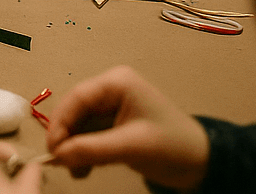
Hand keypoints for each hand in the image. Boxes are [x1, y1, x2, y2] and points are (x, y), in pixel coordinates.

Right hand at [45, 66, 208, 188]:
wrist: (202, 164)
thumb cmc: (173, 146)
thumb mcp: (132, 147)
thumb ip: (93, 149)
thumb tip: (57, 156)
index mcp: (117, 83)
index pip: (77, 98)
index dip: (60, 123)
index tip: (53, 149)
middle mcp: (111, 89)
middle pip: (75, 111)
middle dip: (68, 138)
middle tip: (60, 163)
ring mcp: (112, 106)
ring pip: (80, 125)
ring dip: (75, 148)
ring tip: (77, 171)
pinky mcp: (113, 124)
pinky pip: (89, 135)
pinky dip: (84, 152)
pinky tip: (85, 168)